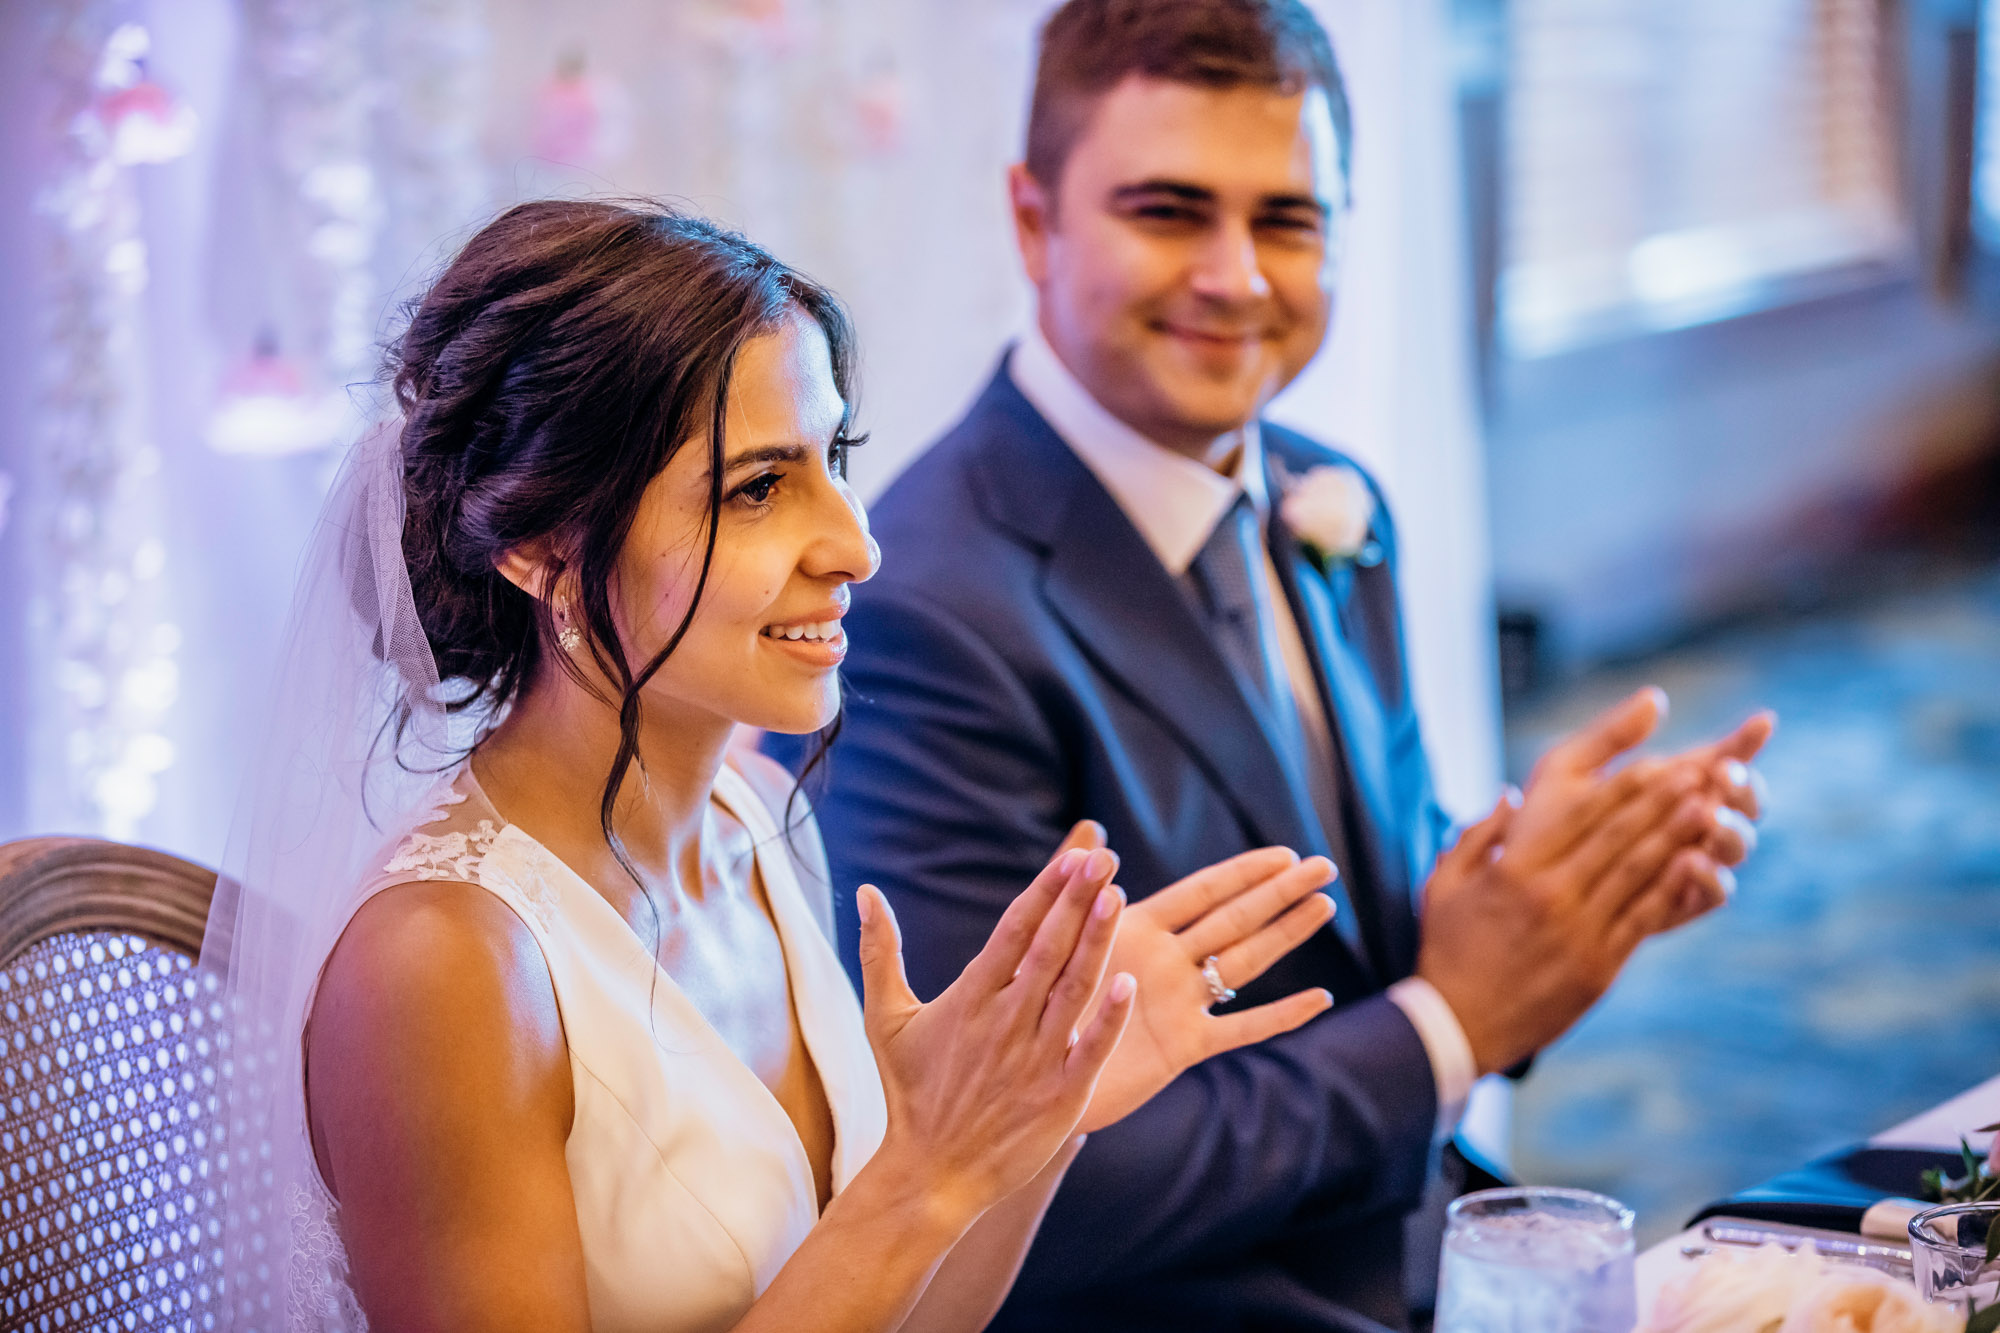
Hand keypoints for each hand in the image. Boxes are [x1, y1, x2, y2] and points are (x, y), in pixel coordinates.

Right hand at [854, 847, 1137, 1233]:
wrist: (930, 1174)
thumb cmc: (910, 1093)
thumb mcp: (886, 1019)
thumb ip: (880, 952)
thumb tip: (865, 891)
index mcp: (971, 998)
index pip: (1016, 930)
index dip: (1047, 890)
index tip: (1074, 855)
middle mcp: (1005, 1021)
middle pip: (1049, 949)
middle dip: (1077, 899)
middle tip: (1105, 856)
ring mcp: (1034, 1058)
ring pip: (1074, 988)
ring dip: (1097, 941)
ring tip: (1117, 896)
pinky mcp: (1060, 1096)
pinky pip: (1090, 1049)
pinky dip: (1109, 1018)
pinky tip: (1129, 983)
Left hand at [1065, 830, 1336, 1131]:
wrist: (1030, 1071)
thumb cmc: (1039, 1000)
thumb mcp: (1055, 939)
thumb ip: (1074, 887)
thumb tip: (1093, 834)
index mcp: (1139, 930)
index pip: (1203, 892)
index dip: (1244, 872)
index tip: (1285, 852)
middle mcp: (1168, 962)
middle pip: (1235, 919)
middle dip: (1279, 892)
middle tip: (1325, 866)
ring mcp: (1181, 1003)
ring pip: (1245, 962)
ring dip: (1285, 935)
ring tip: (1324, 906)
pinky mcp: (1183, 1045)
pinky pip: (1240, 1029)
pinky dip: (1280, 1015)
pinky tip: (1317, 999)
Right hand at [1419, 689, 1733, 1073]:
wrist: (1459, 1025)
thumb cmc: (1447, 950)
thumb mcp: (1443, 884)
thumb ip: (1476, 835)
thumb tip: (1510, 796)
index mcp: (1515, 870)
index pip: (1579, 817)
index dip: (1621, 788)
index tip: (1654, 762)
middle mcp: (1552, 895)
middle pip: (1617, 838)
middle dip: (1660, 802)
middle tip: (1697, 771)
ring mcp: (1580, 932)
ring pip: (1638, 874)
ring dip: (1676, 838)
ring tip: (1709, 808)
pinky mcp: (1599, 966)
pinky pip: (1643, 919)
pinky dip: (1673, 890)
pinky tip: (1697, 867)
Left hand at [1509, 690, 1772, 932]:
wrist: (1521, 897)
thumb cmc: (1544, 826)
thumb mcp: (1566, 773)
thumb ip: (1609, 737)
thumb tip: (1655, 697)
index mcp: (1677, 788)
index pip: (1726, 761)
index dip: (1745, 743)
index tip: (1760, 723)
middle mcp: (1696, 827)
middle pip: (1744, 805)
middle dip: (1742, 787)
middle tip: (1723, 774)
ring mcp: (1694, 867)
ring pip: (1736, 847)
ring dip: (1731, 829)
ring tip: (1708, 815)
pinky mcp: (1683, 905)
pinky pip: (1714, 894)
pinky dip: (1710, 875)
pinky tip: (1690, 858)